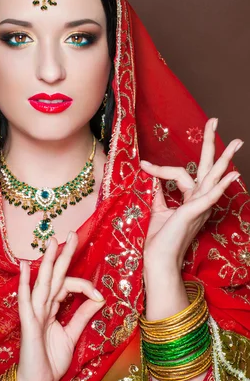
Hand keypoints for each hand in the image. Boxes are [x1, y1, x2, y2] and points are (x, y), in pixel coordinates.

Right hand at [17, 232, 104, 380]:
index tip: (99, 296)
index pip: (68, 286)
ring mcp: (34, 313)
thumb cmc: (50, 361)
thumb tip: (98, 299)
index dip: (85, 287)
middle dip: (63, 255)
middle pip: (54, 275)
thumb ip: (82, 316)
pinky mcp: (28, 323)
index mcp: (52, 309)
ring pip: (43, 282)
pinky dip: (25, 283)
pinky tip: (26, 267)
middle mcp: (42, 306)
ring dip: (47, 261)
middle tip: (71, 233)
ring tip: (52, 241)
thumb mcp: (72, 335)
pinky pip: (27, 300)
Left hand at [140, 118, 241, 275]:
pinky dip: (221, 185)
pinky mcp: (194, 213)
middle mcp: (199, 201)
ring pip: (213, 177)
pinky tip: (232, 175)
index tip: (144, 165)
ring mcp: (199, 207)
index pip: (182, 174)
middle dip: (212, 145)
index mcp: (191, 200)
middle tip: (214, 120)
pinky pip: (210, 196)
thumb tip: (152, 176)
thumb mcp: (157, 210)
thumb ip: (158, 193)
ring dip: (225, 159)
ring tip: (236, 141)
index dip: (160, 168)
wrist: (158, 260)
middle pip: (208, 168)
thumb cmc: (159, 240)